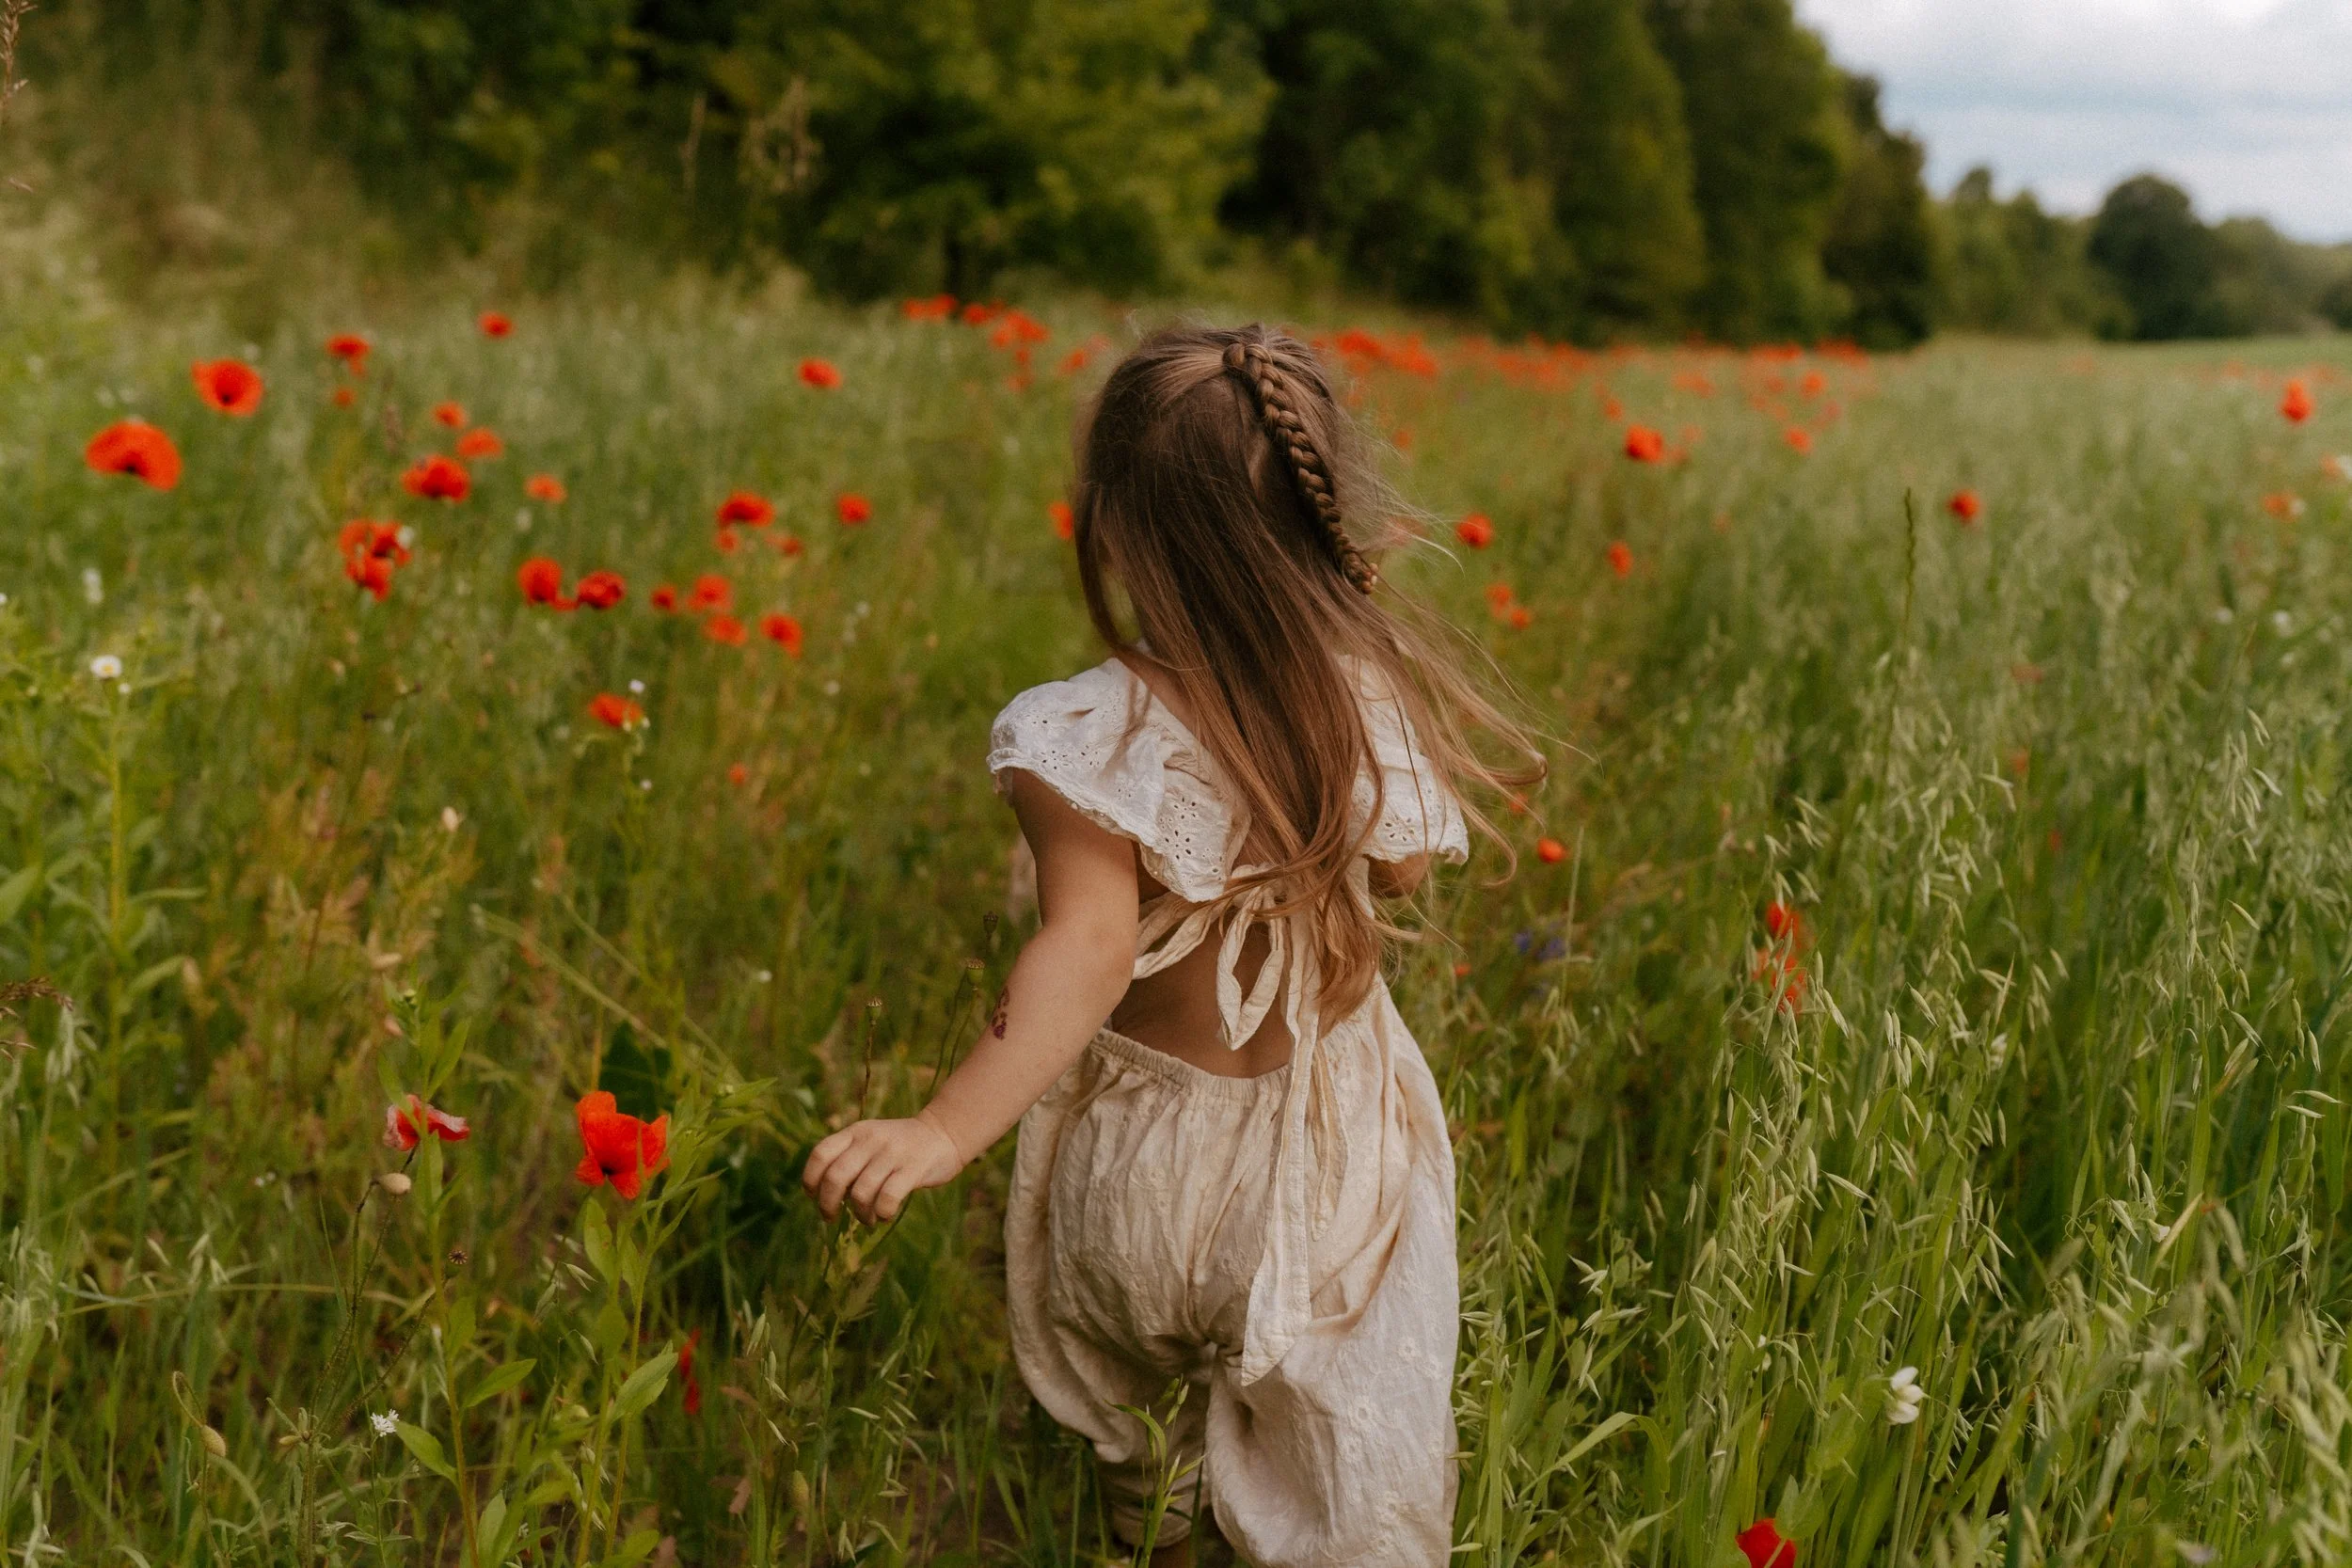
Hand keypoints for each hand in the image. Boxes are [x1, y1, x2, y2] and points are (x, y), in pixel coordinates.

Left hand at [802, 1112, 965, 1223]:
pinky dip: (881, 1214)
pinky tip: (884, 1215)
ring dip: (859, 1214)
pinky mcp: (913, 1169)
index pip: (820, 1154)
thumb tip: (823, 1195)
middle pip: (835, 1177)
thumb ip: (847, 1159)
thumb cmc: (899, 1147)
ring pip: (860, 1193)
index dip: (810, 1179)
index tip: (813, 1196)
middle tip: (830, 1217)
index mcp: (856, 1132)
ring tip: (867, 1219)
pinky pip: (887, 1198)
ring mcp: (892, 1154)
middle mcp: (871, 1140)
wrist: (943, 1134)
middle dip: (828, 1204)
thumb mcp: (870, 1140)